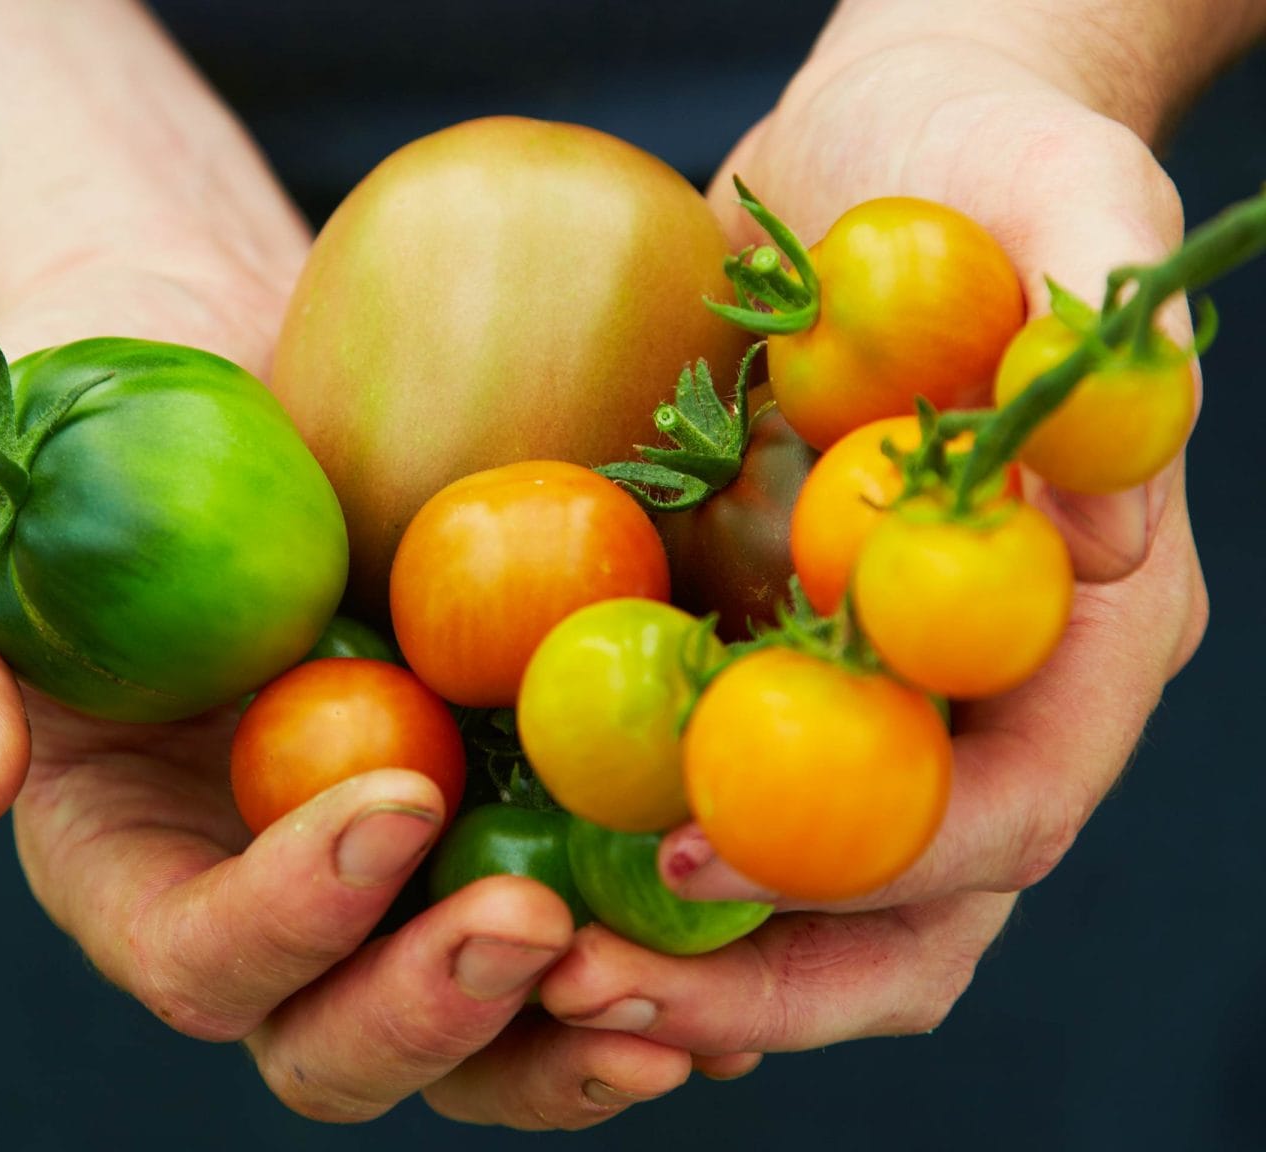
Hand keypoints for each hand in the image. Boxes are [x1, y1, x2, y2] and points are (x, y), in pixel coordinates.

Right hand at [0, 249, 718, 1126]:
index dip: (288, 916)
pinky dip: (645, 947)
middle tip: (543, 929)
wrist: (200, 342)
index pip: (198, 954)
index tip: (393, 801)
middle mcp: (266, 886)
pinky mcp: (498, 785)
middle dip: (441, 1011)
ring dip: (571, 1032)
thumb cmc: (47, 424)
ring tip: (685, 1003)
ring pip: (477, 1023)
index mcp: (129, 858)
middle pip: (342, 1038)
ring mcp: (397, 853)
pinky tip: (735, 934)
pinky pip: (573, 911)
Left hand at [537, 19, 1210, 1061]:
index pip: (1015, 807)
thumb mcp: (1064, 199)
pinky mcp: (768, 668)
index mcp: (1087, 632)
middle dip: (762, 982)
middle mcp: (988, 701)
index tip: (699, 853)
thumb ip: (1100, 342)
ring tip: (532, 967)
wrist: (882, 163)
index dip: (879, 863)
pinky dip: (626, 865)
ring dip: (682, 964)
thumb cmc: (988, 162)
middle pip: (909, 916)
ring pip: (806, 904)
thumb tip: (1089, 539)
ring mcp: (872, 701)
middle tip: (588, 990)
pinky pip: (706, 804)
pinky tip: (517, 870)